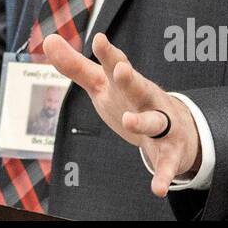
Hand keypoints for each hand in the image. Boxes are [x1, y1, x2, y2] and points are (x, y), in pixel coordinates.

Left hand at [43, 31, 200, 197]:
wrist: (178, 128)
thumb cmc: (130, 100)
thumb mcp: (101, 84)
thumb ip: (75, 65)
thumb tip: (48, 39)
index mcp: (126, 83)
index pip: (116, 64)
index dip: (108, 53)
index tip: (99, 40)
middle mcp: (145, 98)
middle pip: (138, 86)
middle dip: (130, 79)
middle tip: (121, 69)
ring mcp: (161, 123)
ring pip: (154, 121)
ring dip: (142, 121)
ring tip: (128, 120)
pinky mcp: (170, 150)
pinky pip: (166, 163)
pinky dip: (163, 175)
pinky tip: (157, 188)